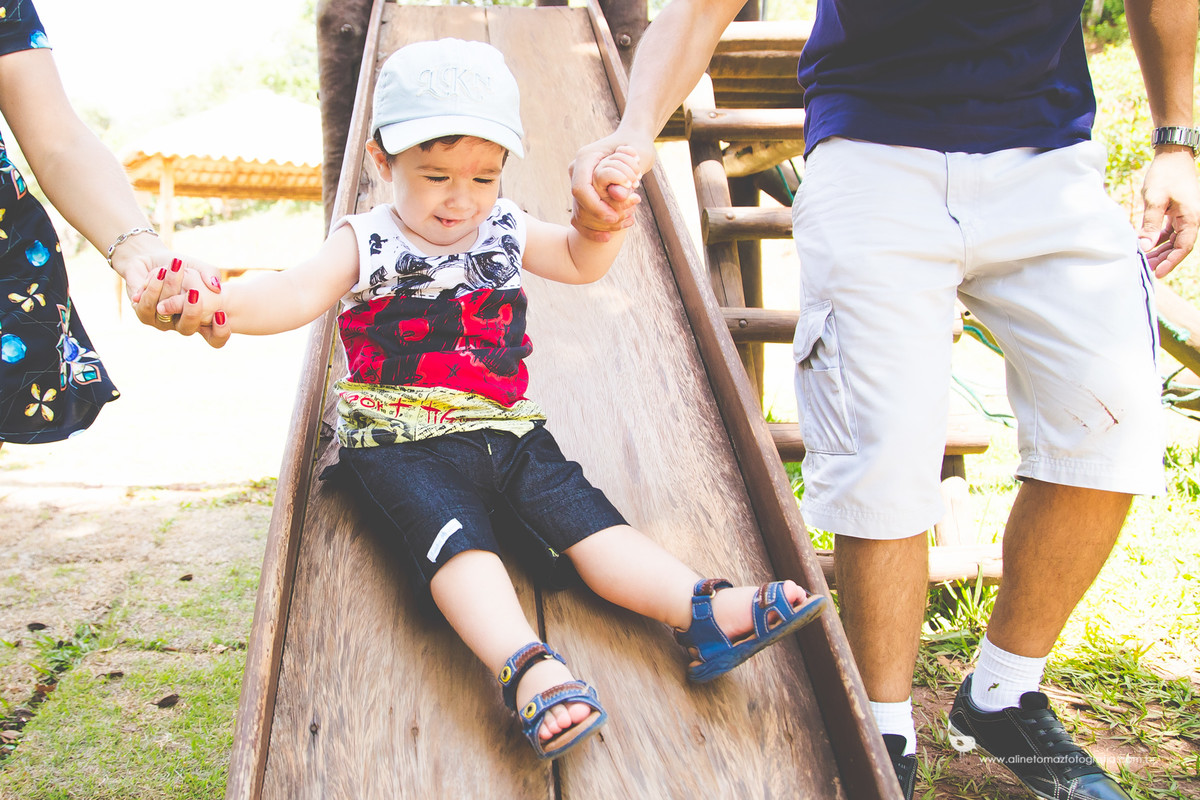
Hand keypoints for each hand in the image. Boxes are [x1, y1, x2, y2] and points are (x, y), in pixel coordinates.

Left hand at [130, 255, 230, 347]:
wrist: (153, 260)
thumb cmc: (181, 267)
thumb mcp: (199, 267)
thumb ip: (211, 274)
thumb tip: (215, 287)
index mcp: (203, 319)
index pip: (216, 337)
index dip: (221, 331)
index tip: (221, 313)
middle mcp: (183, 324)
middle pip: (188, 329)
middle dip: (191, 312)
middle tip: (194, 292)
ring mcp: (163, 322)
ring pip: (166, 312)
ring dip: (171, 286)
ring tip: (175, 266)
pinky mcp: (144, 314)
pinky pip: (148, 305)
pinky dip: (155, 287)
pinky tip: (160, 273)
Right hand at [569, 134, 653, 241]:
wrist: (634, 140)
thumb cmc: (637, 145)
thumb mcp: (637, 156)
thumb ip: (626, 174)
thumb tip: (618, 195)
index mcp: (585, 157)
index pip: (581, 189)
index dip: (595, 206)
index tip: (614, 217)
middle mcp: (578, 170)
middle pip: (580, 205)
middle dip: (602, 217)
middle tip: (627, 220)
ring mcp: (581, 182)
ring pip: (580, 214)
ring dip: (602, 225)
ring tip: (628, 222)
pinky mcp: (588, 193)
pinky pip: (583, 217)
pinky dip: (594, 230)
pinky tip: (607, 237)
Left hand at [1138, 148, 1199, 276]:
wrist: (1172, 155)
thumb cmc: (1165, 175)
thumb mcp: (1155, 200)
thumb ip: (1150, 225)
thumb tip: (1145, 247)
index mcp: (1192, 217)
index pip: (1184, 247)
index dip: (1171, 262)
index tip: (1157, 273)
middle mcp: (1192, 218)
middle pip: (1179, 246)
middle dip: (1163, 259)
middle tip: (1145, 270)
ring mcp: (1186, 216)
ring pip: (1174, 240)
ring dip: (1160, 251)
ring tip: (1145, 261)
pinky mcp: (1178, 213)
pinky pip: (1171, 232)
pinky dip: (1159, 240)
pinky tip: (1147, 246)